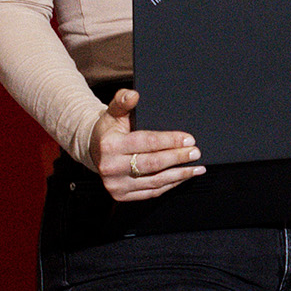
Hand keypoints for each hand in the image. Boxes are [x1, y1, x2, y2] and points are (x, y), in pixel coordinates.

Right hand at [78, 88, 203, 202]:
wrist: (94, 151)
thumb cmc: (109, 130)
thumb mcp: (113, 112)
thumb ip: (123, 100)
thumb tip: (134, 95)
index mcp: (110, 145)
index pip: (146, 142)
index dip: (170, 141)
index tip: (189, 139)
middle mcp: (111, 167)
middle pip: (152, 164)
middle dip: (178, 158)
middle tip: (196, 152)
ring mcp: (116, 184)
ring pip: (154, 181)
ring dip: (179, 175)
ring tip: (196, 167)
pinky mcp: (121, 195)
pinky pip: (151, 192)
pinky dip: (170, 185)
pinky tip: (182, 177)